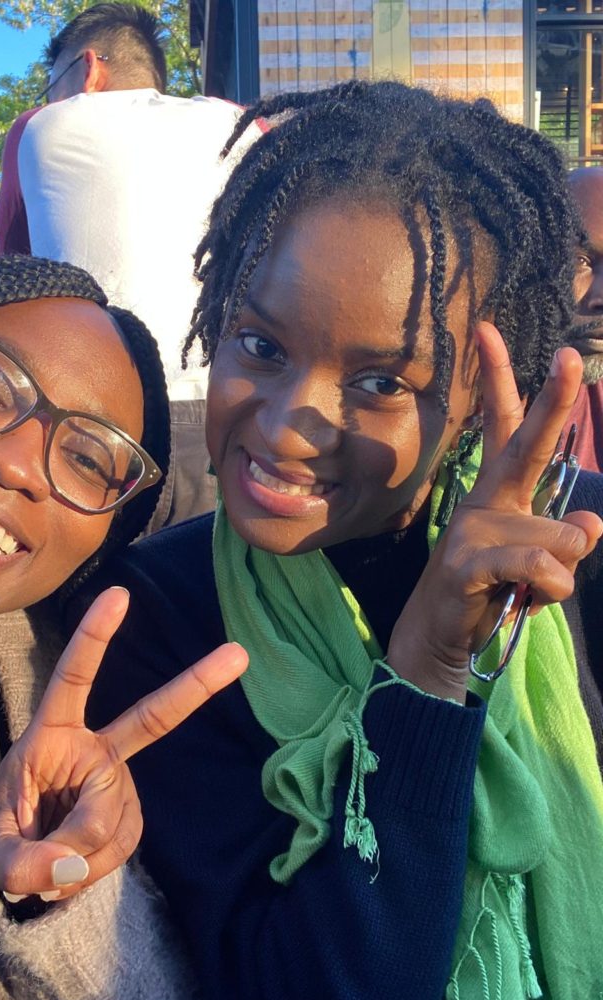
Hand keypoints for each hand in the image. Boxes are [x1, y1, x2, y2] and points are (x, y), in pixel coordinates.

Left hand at [0, 586, 247, 899]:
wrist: (19, 861)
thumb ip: (19, 862)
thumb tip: (70, 869)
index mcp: (53, 733)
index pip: (73, 678)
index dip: (94, 637)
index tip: (119, 594)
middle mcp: (95, 750)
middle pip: (151, 718)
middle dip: (196, 684)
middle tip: (238, 654)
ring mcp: (118, 782)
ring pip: (113, 821)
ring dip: (79, 855)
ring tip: (49, 863)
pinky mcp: (130, 815)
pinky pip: (120, 846)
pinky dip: (93, 868)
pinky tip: (73, 869)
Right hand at [387, 323, 601, 699]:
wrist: (442, 638)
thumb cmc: (491, 592)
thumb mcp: (538, 565)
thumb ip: (565, 540)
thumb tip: (591, 523)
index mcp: (499, 493)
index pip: (503, 427)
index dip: (501, 379)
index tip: (488, 330)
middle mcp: (486, 501)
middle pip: (525, 446)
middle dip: (552, 401)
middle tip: (571, 357)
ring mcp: (473, 530)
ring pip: (562, 537)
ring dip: (562, 573)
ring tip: (528, 591)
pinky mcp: (468, 563)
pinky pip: (542, 565)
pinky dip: (552, 587)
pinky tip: (528, 599)